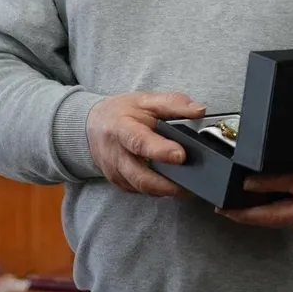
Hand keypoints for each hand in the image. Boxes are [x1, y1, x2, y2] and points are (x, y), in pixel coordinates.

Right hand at [86, 91, 206, 196]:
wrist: (94, 125)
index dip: (160, 151)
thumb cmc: (122, 112)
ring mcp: (115, 172)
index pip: (139, 142)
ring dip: (166, 189)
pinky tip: (172, 184)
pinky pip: (141, 191)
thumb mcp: (146, 100)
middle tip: (192, 182)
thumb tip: (199, 110)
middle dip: (167, 183)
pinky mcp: (119, 183)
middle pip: (140, 176)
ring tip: (188, 186)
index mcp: (121, 128)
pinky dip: (158, 190)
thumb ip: (174, 104)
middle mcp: (115, 154)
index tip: (180, 155)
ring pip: (142, 188)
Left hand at [218, 138, 292, 231]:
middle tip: (223, 208)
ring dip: (253, 217)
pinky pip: (286, 221)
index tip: (244, 182)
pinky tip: (252, 209)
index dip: (265, 184)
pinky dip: (269, 215)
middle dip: (247, 214)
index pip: (291, 183)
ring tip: (229, 210)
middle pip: (277, 215)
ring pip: (277, 222)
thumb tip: (273, 140)